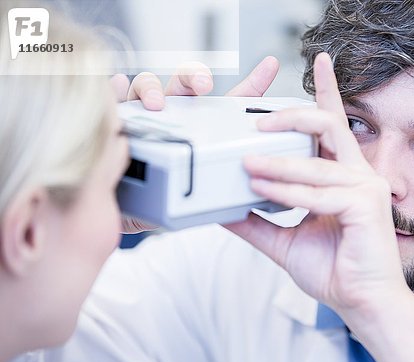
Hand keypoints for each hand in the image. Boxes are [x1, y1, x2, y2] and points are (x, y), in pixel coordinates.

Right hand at [112, 57, 280, 232]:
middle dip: (194, 78)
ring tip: (157, 103)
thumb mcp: (199, 193)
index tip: (271, 67)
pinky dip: (114, 90)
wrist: (131, 211)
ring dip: (153, 89)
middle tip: (203, 87)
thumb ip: (222, 194)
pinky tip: (116, 86)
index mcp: (202, 126)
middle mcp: (174, 113)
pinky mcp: (116, 121)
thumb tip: (250, 206)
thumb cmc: (167, 193)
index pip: (231, 102)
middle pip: (186, 84)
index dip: (253, 83)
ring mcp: (144, 114)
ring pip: (147, 86)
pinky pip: (112, 99)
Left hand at [227, 53, 408, 312]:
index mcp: (343, 175)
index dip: (329, 90)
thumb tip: (224, 210)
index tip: (320, 60)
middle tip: (258, 122)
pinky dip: (288, 191)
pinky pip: (319, 192)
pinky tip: (263, 190)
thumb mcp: (285, 241)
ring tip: (245, 166)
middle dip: (293, 116)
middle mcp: (358, 174)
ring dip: (277, 164)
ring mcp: (366, 187)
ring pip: (316, 162)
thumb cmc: (334, 269)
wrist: (360, 303)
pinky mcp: (366, 206)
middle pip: (329, 125)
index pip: (335, 125)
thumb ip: (258, 222)